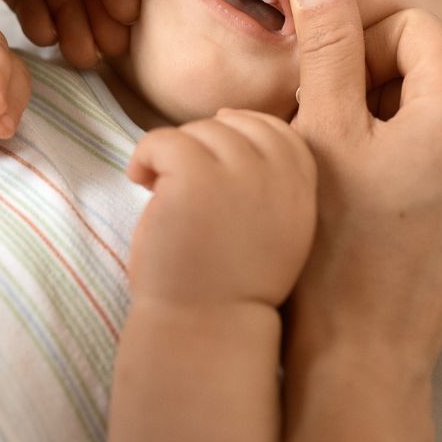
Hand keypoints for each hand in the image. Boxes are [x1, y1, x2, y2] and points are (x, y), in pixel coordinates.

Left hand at [124, 109, 316, 309]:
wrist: (204, 326)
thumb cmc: (227, 283)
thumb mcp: (273, 226)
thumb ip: (267, 176)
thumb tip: (228, 115)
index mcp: (300, 190)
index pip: (276, 130)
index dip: (239, 134)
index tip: (210, 160)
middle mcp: (277, 176)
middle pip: (233, 126)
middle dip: (200, 148)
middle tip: (178, 186)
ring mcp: (239, 173)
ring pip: (198, 131)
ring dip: (172, 155)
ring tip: (159, 189)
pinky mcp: (197, 176)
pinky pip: (163, 139)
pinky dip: (144, 156)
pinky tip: (140, 183)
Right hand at [271, 0, 441, 441]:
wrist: (362, 357)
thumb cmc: (336, 246)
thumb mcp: (322, 130)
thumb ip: (327, 43)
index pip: (407, 28)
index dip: (353, 47)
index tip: (317, 93)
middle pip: (420, 68)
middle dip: (362, 84)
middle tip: (316, 130)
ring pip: (423, 112)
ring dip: (373, 122)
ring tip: (331, 167)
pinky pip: (435, 157)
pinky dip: (393, 159)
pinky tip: (354, 199)